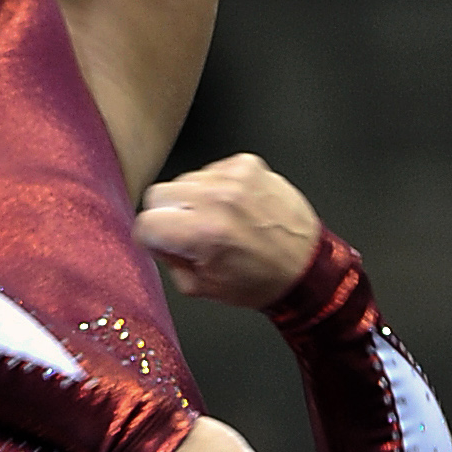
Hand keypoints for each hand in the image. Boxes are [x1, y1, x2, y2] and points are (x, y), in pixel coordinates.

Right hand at [136, 154, 320, 308]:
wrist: (306, 266)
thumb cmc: (260, 279)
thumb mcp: (202, 287)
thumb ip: (170, 261)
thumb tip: (156, 238)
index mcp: (203, 234)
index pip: (145, 223)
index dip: (151, 238)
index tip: (163, 243)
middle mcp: (217, 199)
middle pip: (158, 194)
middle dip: (169, 215)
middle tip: (191, 233)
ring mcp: (234, 177)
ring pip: (184, 179)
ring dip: (194, 199)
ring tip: (220, 220)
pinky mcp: (248, 165)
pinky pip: (211, 170)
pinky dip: (217, 187)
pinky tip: (234, 207)